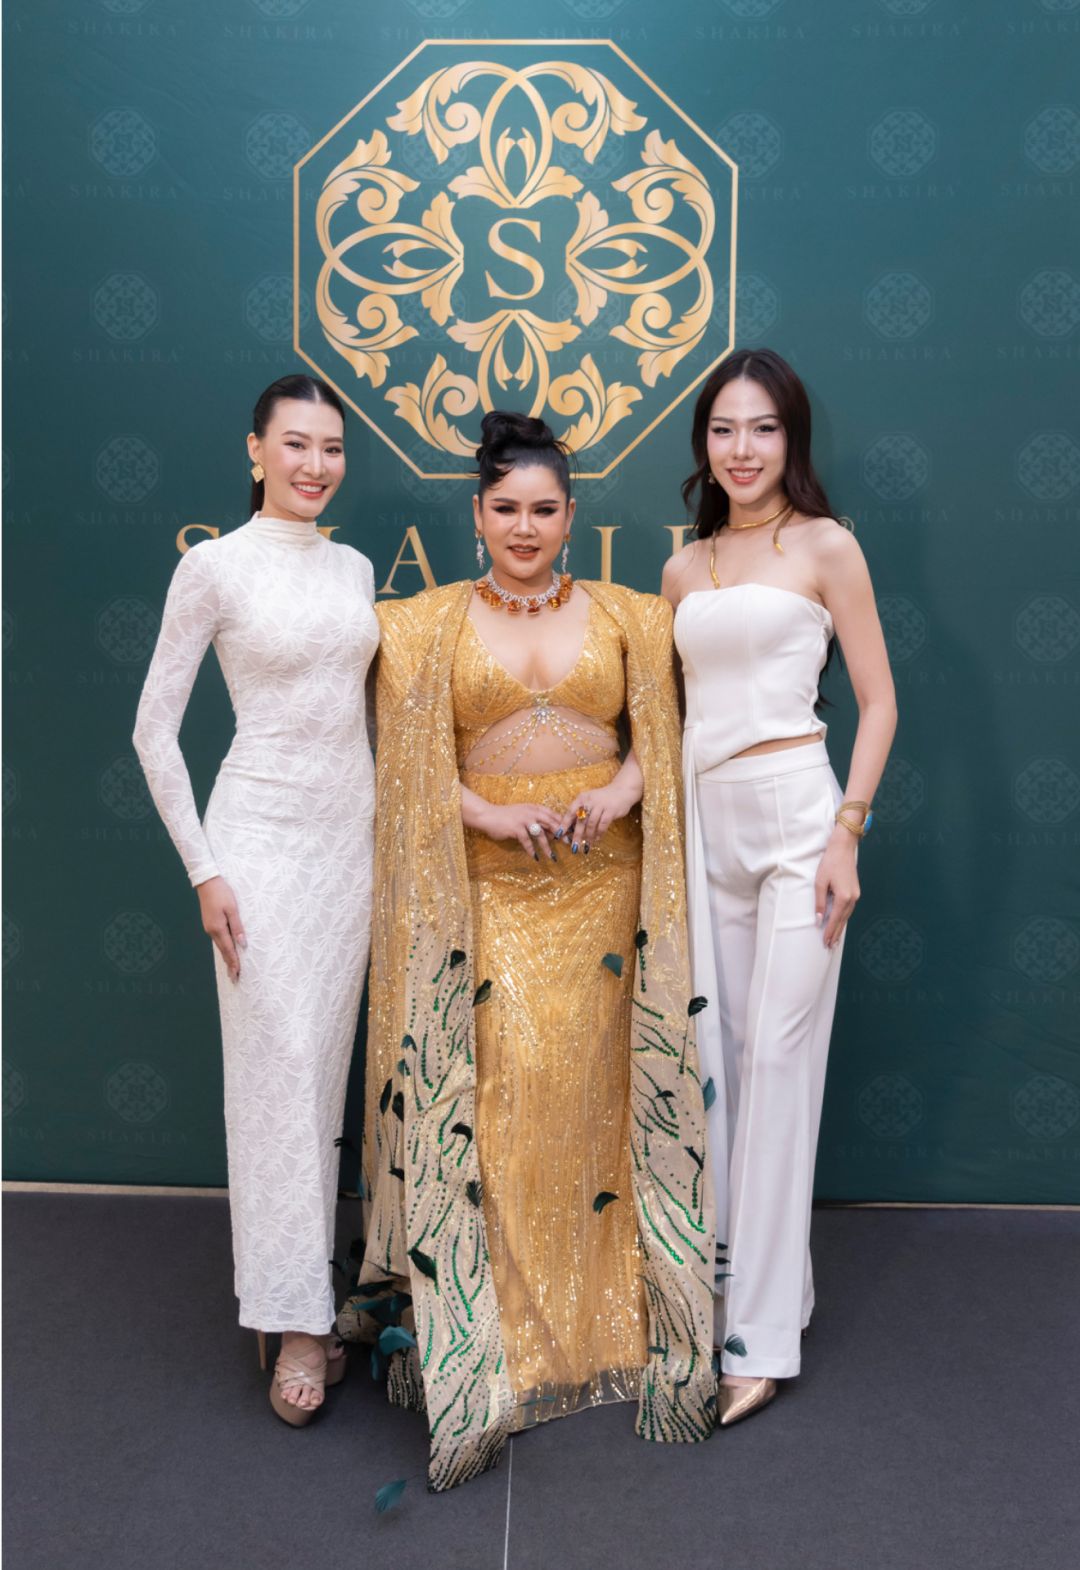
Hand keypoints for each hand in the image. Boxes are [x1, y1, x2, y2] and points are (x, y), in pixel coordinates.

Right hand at [196, 876, 245, 979]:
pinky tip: (226, 951)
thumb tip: (242, 944)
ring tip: (232, 968)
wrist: (207, 882)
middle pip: (223, 951)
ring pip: (220, 946)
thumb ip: (237, 927)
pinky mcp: (209, 923)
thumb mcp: (232, 909)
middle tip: (235, 978)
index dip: (234, 962)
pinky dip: (223, 947)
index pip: (228, 950)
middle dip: (229, 964)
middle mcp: (211, 930)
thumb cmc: (222, 893)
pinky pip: (218, 939)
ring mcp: (209, 927)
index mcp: (218, 928)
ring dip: (226, 957)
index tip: (238, 974)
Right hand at [474, 801, 564, 861]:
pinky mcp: (516, 828)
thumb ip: (538, 822)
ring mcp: (524, 820)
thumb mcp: (524, 815)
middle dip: (561, 834)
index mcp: (535, 808)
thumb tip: (553, 833)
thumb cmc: (506, 816)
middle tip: (569, 844)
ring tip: (553, 857)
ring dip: (547, 847)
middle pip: (551, 823)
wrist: (488, 815)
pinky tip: (535, 857)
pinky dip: (531, 850)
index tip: (572, 832)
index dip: (563, 823)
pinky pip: (527, 841)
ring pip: (540, 834)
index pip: (553, 815)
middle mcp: (531, 812)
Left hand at [557, 782, 638, 852]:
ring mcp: (600, 805)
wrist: (622, 790)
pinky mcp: (611, 810)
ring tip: (587, 845)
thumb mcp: (590, 801)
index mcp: (582, 798)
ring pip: (591, 824)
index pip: (570, 812)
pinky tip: (597, 839)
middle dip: (577, 835)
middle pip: (580, 821)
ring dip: (589, 836)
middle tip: (574, 847)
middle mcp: (589, 801)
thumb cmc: (603, 799)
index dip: (564, 824)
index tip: (559, 835)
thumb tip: (570, 829)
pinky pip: (603, 825)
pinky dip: (599, 834)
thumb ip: (581, 812)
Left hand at [814, 827, 859, 948]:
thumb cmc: (829, 863)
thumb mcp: (820, 883)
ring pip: (847, 916)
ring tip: (834, 939)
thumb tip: (819, 920)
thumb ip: (820, 903)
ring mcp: (856, 895)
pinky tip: (839, 923)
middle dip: (836, 933)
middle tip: (829, 946)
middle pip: (843, 920)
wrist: (843, 848)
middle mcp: (852, 898)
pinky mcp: (855, 891)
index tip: (825, 942)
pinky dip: (843, 918)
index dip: (829, 932)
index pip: (835, 920)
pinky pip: (848, 909)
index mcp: (843, 897)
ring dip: (840, 927)